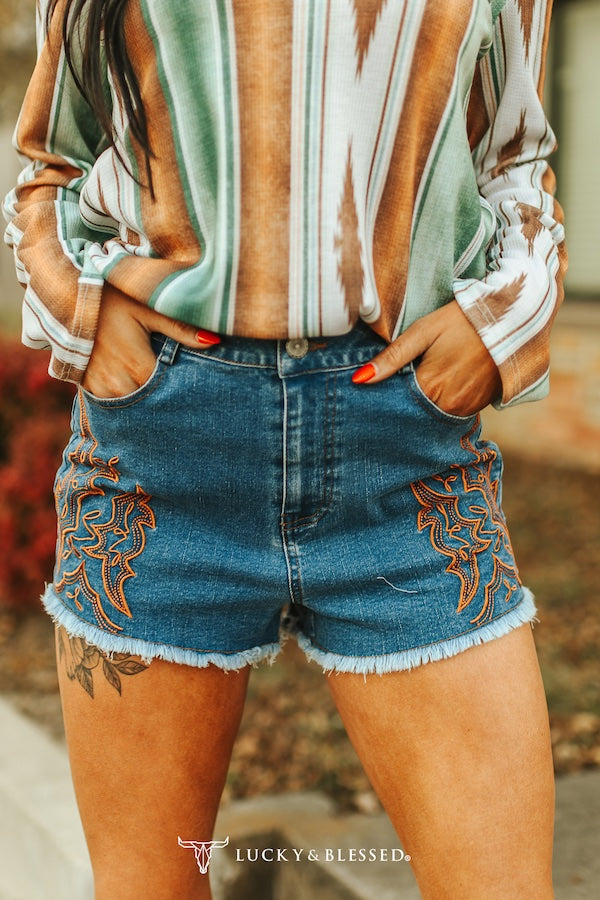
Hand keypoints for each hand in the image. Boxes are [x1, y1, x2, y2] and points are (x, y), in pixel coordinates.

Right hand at [81, 285, 219, 398]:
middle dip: (160, 397)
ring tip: (152, 389)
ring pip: (127, 406)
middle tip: (175, 390)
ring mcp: (98, 385)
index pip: (165, 392)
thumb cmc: (113, 298)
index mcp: (137, 365)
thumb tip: (214, 341)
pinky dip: (120, 396)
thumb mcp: (149, 310)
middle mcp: (117, 381)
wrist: (67, 294)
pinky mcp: (85, 384)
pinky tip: (130, 386)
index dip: (178, 389)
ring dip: (139, 398)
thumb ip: (181, 329)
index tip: (190, 386)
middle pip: (147, 402)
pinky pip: (107, 401)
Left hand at [352, 301, 501, 416]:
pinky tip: (439, 385)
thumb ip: (392, 358)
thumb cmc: (462, 321)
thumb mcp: (423, 332)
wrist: (511, 320)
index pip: (395, 404)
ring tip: (420, 381)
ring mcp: (465, 409)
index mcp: (430, 387)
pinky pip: (450, 412)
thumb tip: (359, 380)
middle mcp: (448, 405)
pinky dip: (440, 403)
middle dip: (401, 403)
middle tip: (394, 386)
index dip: (383, 397)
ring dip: (422, 404)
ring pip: (431, 414)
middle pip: (413, 412)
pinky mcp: (478, 407)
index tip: (372, 391)